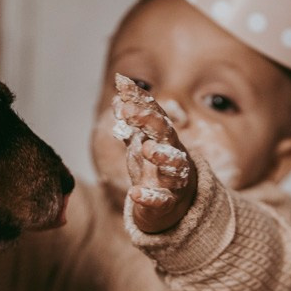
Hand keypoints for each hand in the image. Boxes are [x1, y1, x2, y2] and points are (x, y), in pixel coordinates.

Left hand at [112, 74, 196, 232]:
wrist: (170, 205)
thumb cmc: (155, 169)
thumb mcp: (141, 144)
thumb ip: (130, 123)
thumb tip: (116, 97)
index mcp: (164, 138)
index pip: (155, 113)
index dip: (140, 99)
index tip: (122, 85)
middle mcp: (173, 154)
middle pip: (166, 133)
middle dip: (149, 120)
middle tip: (128, 110)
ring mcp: (173, 179)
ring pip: (174, 166)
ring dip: (161, 156)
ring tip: (147, 149)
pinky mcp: (168, 201)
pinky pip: (161, 199)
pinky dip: (149, 197)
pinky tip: (134, 194)